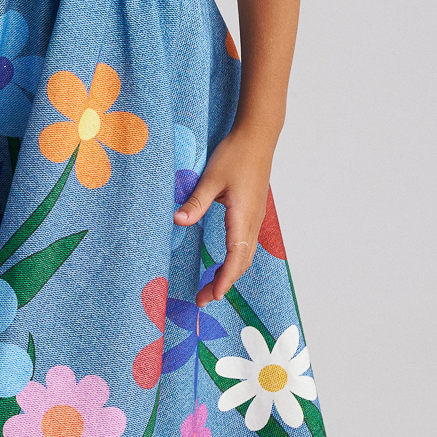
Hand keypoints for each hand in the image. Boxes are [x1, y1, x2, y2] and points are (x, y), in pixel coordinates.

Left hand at [172, 129, 272, 306]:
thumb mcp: (212, 178)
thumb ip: (196, 201)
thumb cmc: (236, 155)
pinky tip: (223, 263)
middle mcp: (253, 221)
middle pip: (242, 261)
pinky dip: (235, 260)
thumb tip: (178, 221)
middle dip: (224, 282)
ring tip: (212, 287)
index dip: (225, 278)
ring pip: (246, 254)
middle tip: (203, 299)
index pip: (236, 256)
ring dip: (230, 273)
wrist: (258, 137)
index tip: (213, 295)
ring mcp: (255, 217)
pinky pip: (246, 244)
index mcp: (243, 216)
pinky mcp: (253, 212)